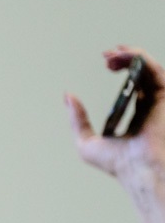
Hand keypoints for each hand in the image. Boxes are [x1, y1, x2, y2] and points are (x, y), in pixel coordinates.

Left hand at [66, 46, 164, 186]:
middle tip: (107, 55)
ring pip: (149, 68)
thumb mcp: (87, 142)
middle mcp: (152, 107)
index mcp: (138, 117)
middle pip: (142, 73)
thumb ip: (78, 120)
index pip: (133, 87)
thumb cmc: (117, 163)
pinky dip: (140, 58)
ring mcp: (160, 100)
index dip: (122, 69)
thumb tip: (67, 96)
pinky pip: (154, 70)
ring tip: (112, 53)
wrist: (139, 169)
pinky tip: (125, 55)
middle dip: (125, 58)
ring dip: (131, 55)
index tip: (107, 62)